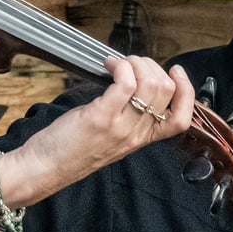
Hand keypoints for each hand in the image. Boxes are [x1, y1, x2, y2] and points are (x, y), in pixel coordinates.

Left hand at [1, 57, 196, 206]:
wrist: (45, 168)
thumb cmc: (71, 149)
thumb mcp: (109, 136)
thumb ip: (126, 116)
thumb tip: (132, 82)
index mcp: (141, 139)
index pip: (181, 119)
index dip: (187, 91)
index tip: (175, 73)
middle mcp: (135, 134)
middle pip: (166, 91)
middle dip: (151, 66)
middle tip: (130, 64)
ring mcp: (120, 126)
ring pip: (150, 84)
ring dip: (135, 63)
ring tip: (118, 63)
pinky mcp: (101, 117)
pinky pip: (125, 83)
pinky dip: (120, 66)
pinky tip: (108, 65)